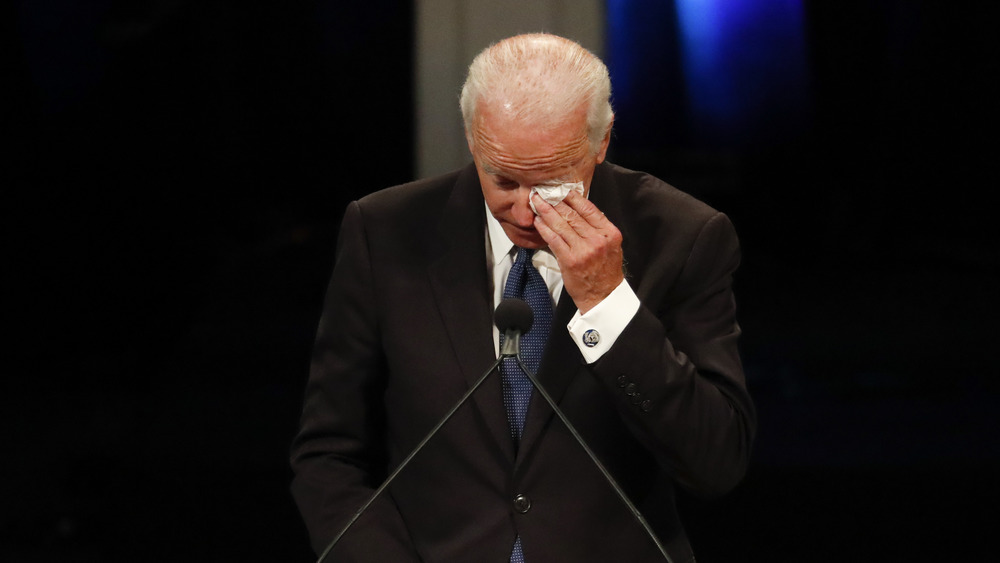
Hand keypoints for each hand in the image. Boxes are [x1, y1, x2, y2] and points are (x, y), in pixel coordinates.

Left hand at [532, 190, 623, 313]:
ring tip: (536, 203)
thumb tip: (578, 209)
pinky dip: (544, 228)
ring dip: (546, 211)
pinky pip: (554, 239)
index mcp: (609, 233)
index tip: (561, 189)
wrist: (603, 296)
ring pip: (561, 224)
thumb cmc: (605, 271)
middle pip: (573, 214)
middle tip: (542, 192)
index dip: (572, 196)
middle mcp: (597, 239)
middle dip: (555, 201)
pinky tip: (538, 221)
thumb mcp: (610, 246)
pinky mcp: (570, 260)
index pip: (589, 208)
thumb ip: (598, 228)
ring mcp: (583, 250)